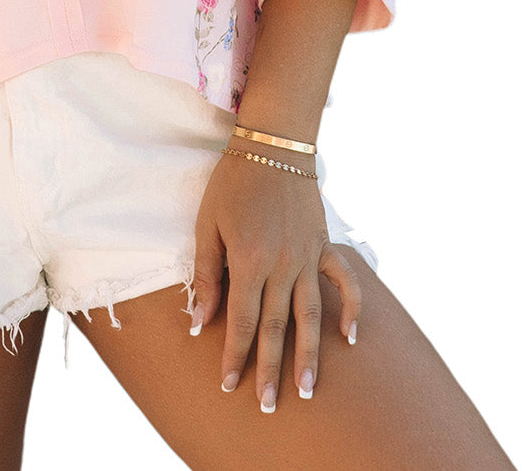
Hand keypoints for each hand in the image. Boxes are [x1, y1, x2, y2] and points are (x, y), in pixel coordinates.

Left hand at [189, 145, 360, 411]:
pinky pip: (344, 282)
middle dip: (269, 371)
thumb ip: (207, 274)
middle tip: (268, 407)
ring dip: (309, 356)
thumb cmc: (232, 183)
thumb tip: (200, 321)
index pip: (241, 323)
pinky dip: (351, 309)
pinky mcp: (324, 246)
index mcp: (249, 262)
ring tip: (308, 391)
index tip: (229, 386)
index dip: (234, 357)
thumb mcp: (207, 224)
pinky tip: (350, 338)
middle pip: (274, 329)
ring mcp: (307, 258)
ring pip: (309, 317)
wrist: (273, 145)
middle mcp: (282, 267)